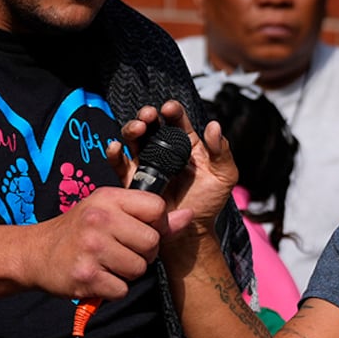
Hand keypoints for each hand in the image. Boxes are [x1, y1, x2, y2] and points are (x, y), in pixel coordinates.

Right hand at [23, 186, 164, 299]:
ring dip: (128, 273)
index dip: (156, 225)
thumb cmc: (79, 230)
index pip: (157, 208)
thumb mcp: (109, 211)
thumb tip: (188, 216)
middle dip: (143, 253)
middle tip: (121, 251)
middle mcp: (100, 220)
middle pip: (152, 243)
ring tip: (108, 263)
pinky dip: (113, 290)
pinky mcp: (87, 276)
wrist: (35, 253)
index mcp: (108, 199)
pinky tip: (98, 277)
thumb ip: (149, 215)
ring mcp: (92, 248)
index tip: (140, 231)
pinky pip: (122, 290)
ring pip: (139, 269)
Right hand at [117, 101, 238, 246]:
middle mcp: (163, 149)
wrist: (192, 228)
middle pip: (151, 125)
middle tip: (149, 116)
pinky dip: (114, 153)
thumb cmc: (209, 201)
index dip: (172, 110)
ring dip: (132, 129)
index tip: (170, 109)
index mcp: (185, 143)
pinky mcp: (134, 179)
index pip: (176, 120)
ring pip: (134, 139)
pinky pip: (120, 164)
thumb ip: (221, 150)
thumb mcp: (224, 175)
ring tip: (138, 129)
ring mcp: (147, 163)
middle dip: (147, 116)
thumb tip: (214, 126)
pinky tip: (116, 148)